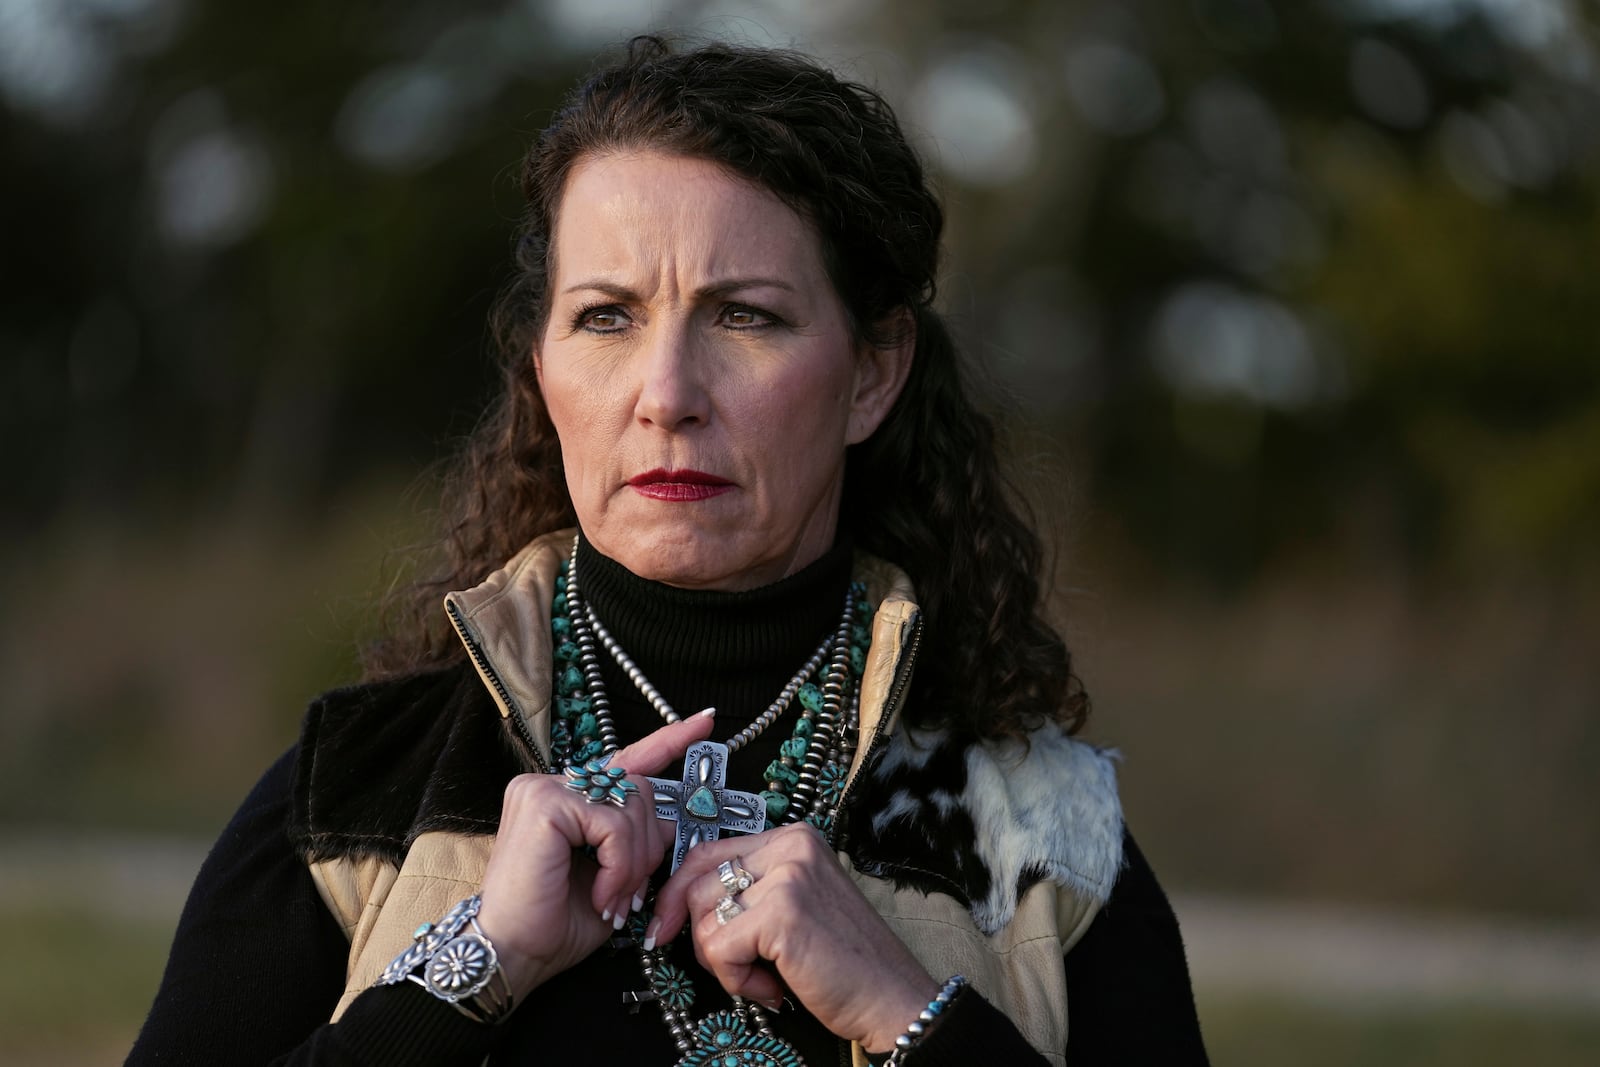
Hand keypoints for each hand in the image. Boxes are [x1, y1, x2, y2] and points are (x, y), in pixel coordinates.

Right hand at [475, 711, 714, 999]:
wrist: (512, 954)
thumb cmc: (556, 922)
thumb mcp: (612, 876)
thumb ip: (637, 841)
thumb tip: (674, 822)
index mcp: (569, 797)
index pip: (626, 759)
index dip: (668, 741)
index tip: (705, 722)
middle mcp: (553, 783)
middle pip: (638, 787)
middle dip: (649, 844)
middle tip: (632, 892)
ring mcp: (545, 788)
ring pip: (631, 805)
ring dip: (635, 863)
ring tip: (614, 900)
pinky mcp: (544, 803)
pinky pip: (614, 825)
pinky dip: (619, 867)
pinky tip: (601, 895)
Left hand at [650, 822, 938, 1053]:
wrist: (891, 997)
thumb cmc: (844, 962)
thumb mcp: (793, 907)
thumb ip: (750, 892)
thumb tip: (681, 901)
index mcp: (793, 838)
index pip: (708, 852)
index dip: (679, 892)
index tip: (663, 926)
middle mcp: (791, 845)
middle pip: (697, 880)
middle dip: (696, 931)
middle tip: (718, 961)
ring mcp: (788, 874)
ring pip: (703, 917)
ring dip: (723, 962)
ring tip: (764, 977)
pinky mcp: (782, 912)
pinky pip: (719, 946)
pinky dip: (736, 978)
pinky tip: (771, 986)